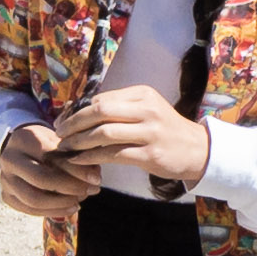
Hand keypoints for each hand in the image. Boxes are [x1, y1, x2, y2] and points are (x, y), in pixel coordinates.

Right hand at [0, 118, 95, 223]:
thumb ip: (77, 155)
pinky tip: (70, 208)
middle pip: (41, 179)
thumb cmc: (44, 143)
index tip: (96, 179)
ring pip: (33, 199)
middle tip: (89, 191)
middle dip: (70, 188)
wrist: (18, 148)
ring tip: (80, 200)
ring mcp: (5, 179)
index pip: (52, 158)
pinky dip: (52, 212)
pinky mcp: (6, 195)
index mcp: (24, 139)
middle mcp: (9, 159)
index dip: (77, 170)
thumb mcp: (59, 141)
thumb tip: (95, 177)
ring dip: (62, 204)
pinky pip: (29, 210)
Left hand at [44, 83, 213, 199]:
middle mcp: (146, 109)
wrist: (198, 150)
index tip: (63, 121)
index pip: (101, 99)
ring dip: (79, 141)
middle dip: (74, 123)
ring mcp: (150, 132)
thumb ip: (120, 108)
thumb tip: (80, 111)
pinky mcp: (150, 154)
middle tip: (59, 134)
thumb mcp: (147, 109)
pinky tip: (78, 161)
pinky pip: (113, 154)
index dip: (77, 110)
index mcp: (142, 94)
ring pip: (104, 133)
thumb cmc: (166, 130)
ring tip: (65, 148)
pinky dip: (91, 158)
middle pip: (99, 112)